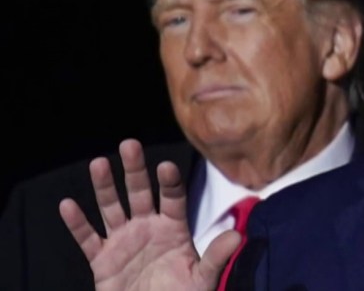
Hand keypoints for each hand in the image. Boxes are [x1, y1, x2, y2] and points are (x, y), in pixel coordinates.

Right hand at [59, 139, 239, 290]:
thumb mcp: (202, 279)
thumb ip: (216, 257)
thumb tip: (237, 236)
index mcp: (173, 229)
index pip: (173, 198)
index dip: (169, 182)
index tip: (166, 166)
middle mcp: (148, 227)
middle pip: (140, 193)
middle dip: (134, 169)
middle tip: (130, 144)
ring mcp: (123, 241)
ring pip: (112, 208)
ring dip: (104, 187)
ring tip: (99, 163)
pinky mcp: (102, 259)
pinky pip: (87, 238)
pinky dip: (77, 223)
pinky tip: (68, 205)